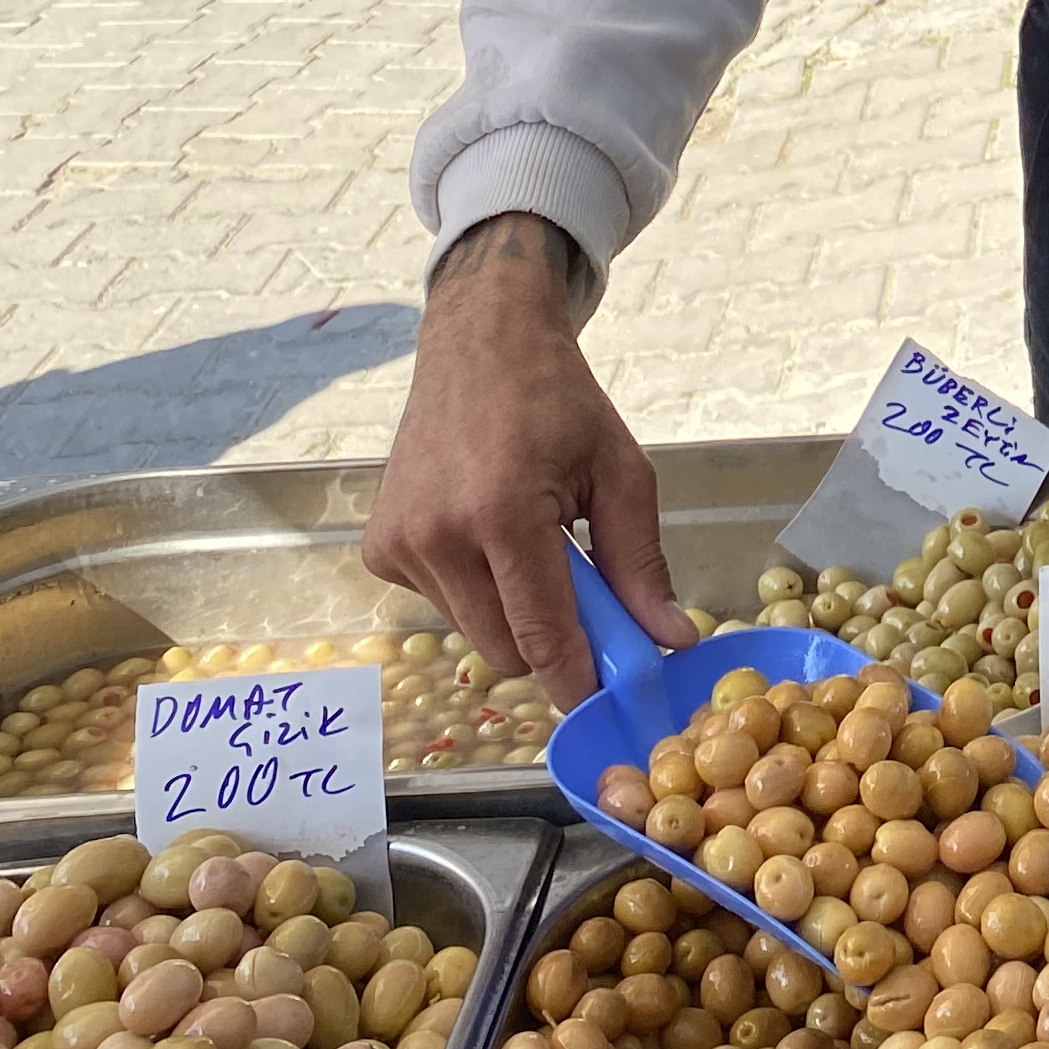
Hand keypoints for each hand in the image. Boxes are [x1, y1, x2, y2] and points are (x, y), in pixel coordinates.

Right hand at [362, 214, 695, 707]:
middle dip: (551, 643)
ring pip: (474, 632)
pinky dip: (475, 589)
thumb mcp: (620, 471)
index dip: (579, 680)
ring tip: (531, 545)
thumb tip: (669, 640)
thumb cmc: (558, 401)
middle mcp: (437, 536)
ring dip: (512, 612)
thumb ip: (641, 563)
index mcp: (502, 515)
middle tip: (586, 596)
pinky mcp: (379, 549)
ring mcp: (400, 545)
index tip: (610, 704)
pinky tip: (485, 533)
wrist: (479, 344)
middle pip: (505, 650)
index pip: (542, 635)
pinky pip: (442, 605)